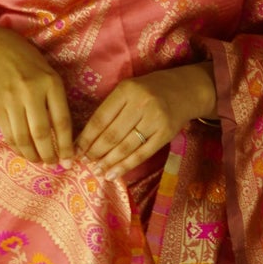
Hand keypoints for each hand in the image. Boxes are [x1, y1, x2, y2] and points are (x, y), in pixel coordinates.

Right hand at [0, 23, 72, 161]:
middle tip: (54, 164)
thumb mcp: (50, 77)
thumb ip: (57, 103)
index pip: (62, 122)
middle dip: (49, 154)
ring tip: (39, 160)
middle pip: (41, 133)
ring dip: (32, 155)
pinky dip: (17, 147)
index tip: (70, 160)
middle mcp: (31, 91)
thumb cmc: (30, 66)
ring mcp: (11, 99)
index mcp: (51, 83)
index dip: (66, 146)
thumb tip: (65, 139)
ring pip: (22, 137)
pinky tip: (24, 151)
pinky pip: (8, 134)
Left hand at [76, 64, 216, 180]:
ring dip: (108, 161)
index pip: (100, 118)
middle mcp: (141, 103)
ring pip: (126, 147)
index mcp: (126, 90)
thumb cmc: (150, 90)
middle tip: (85, 162)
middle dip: (95, 151)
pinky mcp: (165, 134)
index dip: (86, 137)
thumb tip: (87, 138)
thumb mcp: (129, 90)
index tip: (75, 150)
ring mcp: (155, 119)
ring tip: (97, 170)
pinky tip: (113, 174)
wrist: (187, 89)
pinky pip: (142, 154)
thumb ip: (111, 109)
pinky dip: (125, 166)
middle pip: (112, 134)